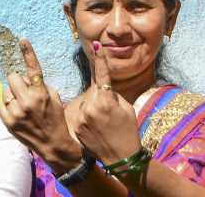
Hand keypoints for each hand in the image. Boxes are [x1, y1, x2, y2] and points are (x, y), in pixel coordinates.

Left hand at [0, 39, 83, 173]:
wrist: (54, 145)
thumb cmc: (55, 118)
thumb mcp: (54, 98)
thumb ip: (39, 85)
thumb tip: (24, 78)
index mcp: (41, 93)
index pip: (34, 69)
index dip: (28, 52)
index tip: (22, 39)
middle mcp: (27, 101)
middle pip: (12, 77)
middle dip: (18, 81)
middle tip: (25, 91)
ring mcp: (16, 112)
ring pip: (6, 90)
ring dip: (12, 94)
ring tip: (23, 106)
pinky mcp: (8, 121)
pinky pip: (0, 103)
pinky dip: (7, 105)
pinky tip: (17, 112)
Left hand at [72, 42, 141, 164]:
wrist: (122, 158)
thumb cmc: (128, 131)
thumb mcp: (126, 109)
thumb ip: (112, 95)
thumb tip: (102, 87)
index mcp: (106, 100)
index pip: (102, 75)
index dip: (100, 60)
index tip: (96, 46)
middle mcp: (91, 106)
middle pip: (93, 93)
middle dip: (99, 99)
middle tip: (108, 115)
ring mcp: (81, 116)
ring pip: (85, 104)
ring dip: (91, 109)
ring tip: (102, 126)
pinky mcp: (75, 125)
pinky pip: (79, 114)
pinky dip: (86, 118)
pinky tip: (95, 131)